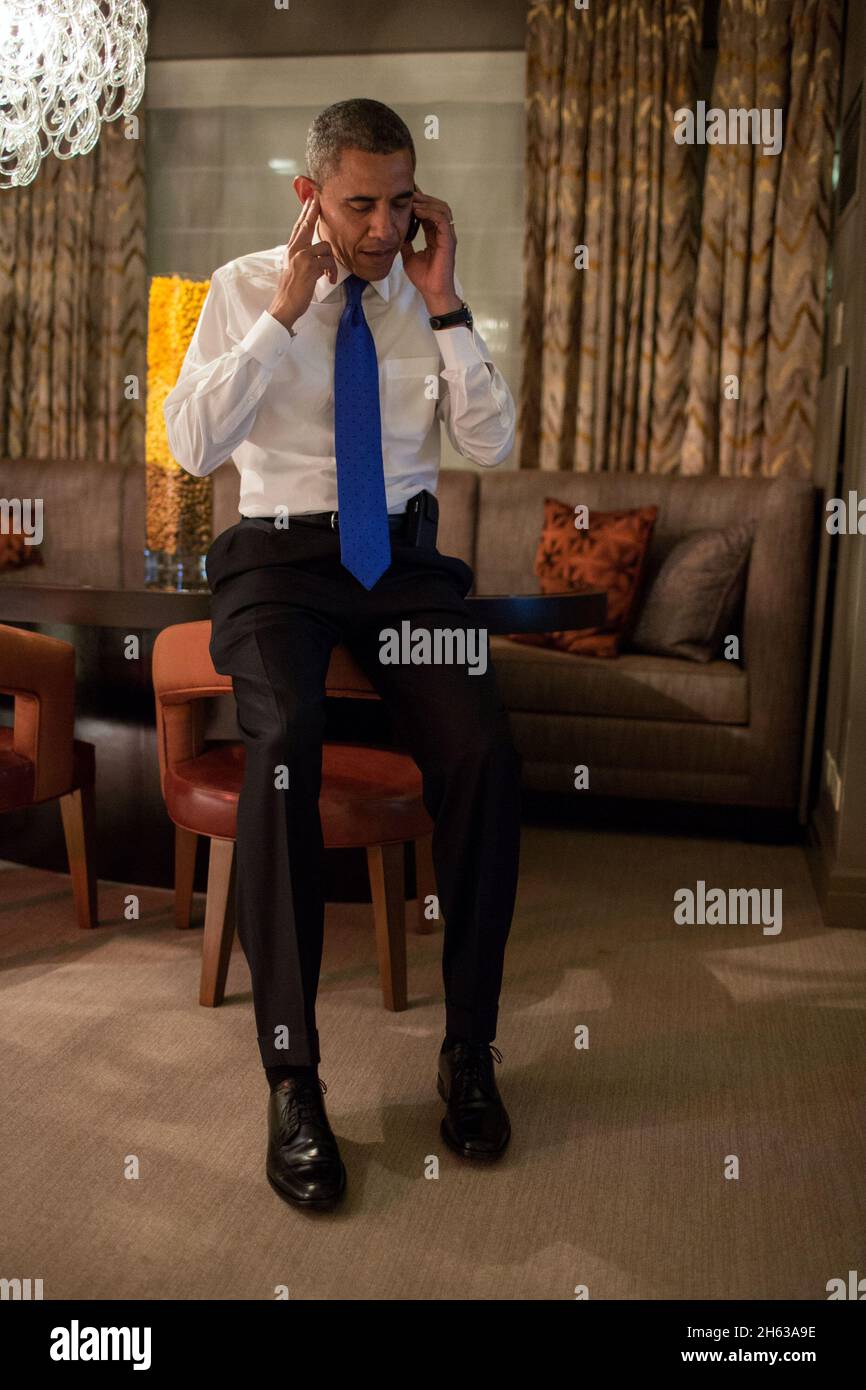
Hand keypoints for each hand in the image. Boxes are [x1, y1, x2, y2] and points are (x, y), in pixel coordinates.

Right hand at [267, 191, 337, 330]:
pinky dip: (332, 272)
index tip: (310, 198)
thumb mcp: (293, 269)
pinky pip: (328, 262)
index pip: (298, 227)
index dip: (305, 212)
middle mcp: (294, 251)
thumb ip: (301, 257)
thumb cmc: (291, 291)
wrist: (284, 306)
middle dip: (313, 210)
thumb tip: (314, 252)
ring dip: (331, 262)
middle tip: (319, 197)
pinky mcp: (310, 267)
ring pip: (325, 247)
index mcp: (290, 251)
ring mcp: (302, 258)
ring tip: (328, 274)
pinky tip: (328, 279)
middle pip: (306, 225)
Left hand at [400, 187, 461, 314]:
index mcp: (435, 236)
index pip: (429, 213)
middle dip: (424, 198)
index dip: (420, 203)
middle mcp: (444, 233)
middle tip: (409, 193)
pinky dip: (430, 212)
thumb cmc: (424, 278)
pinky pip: (442, 219)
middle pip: (438, 206)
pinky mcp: (448, 240)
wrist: (432, 292)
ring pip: (442, 209)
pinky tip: (417, 211)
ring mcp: (448, 236)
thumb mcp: (409, 256)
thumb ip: (405, 243)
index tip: (406, 196)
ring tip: (412, 201)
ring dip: (427, 202)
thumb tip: (395, 233)